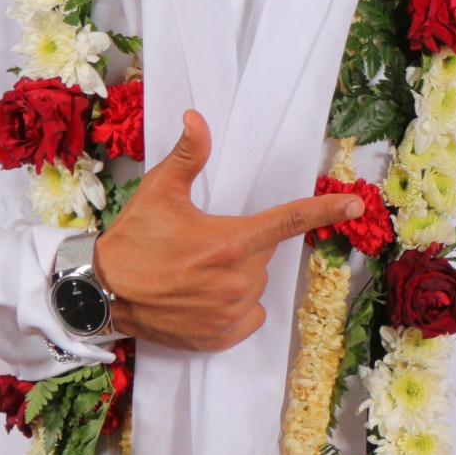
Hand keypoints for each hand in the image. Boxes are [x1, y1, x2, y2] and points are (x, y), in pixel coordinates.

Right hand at [91, 110, 359, 350]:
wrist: (101, 294)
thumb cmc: (133, 240)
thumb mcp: (159, 191)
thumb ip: (188, 155)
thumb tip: (197, 118)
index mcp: (230, 241)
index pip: (289, 220)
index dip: (325, 210)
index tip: (355, 204)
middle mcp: (237, 280)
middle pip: (263, 257)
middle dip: (241, 249)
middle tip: (201, 247)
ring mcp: (231, 312)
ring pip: (256, 287)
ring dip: (236, 279)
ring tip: (195, 275)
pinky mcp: (222, 336)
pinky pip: (250, 316)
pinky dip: (234, 308)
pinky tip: (202, 299)